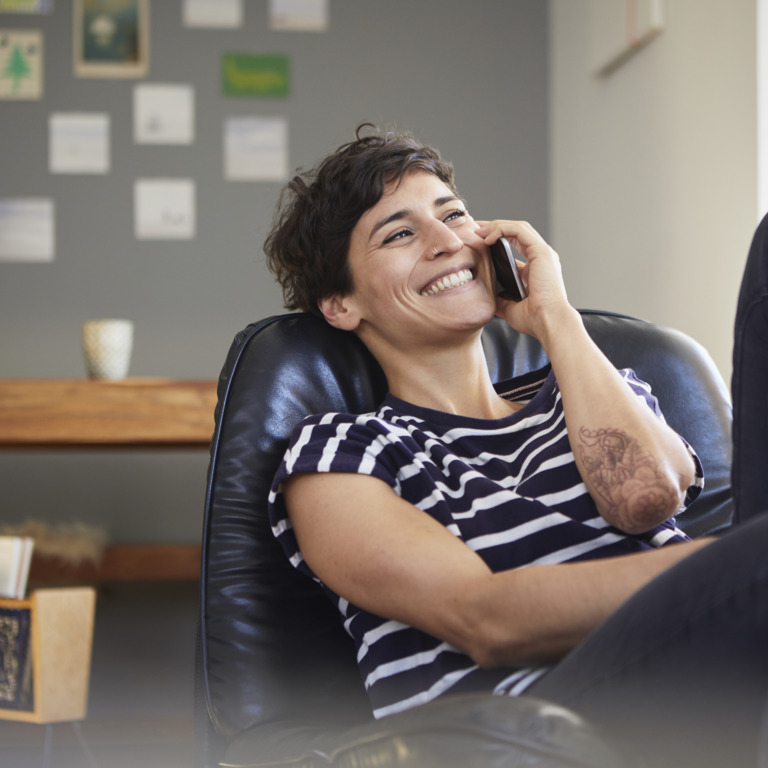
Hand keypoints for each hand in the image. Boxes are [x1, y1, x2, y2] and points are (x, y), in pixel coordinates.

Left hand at [474, 220, 575, 341]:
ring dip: (496, 225)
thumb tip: (490, 297)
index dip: (498, 238)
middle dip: (495, 227)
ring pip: (518, 227)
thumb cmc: (535, 319)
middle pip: (517, 232)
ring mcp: (543, 253)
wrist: (548, 322)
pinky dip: (502, 229)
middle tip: (476, 229)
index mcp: (536, 268)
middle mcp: (542, 258)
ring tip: (478, 230)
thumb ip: (501, 299)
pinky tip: (488, 237)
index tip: (479, 240)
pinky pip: (519, 231)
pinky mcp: (541, 252)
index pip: (516, 244)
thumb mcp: (510, 307)